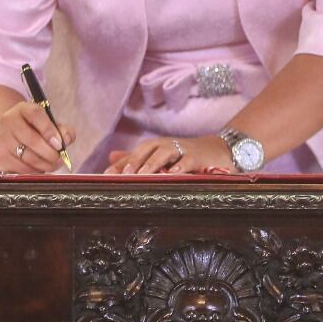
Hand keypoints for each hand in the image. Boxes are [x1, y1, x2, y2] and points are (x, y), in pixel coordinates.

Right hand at [0, 101, 73, 173]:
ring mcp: (2, 139)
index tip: (60, 144)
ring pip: (28, 157)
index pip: (35, 115)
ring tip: (54, 165)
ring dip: (45, 165)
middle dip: (50, 153)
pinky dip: (35, 171)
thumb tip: (67, 138)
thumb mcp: (46, 123)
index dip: (49, 130)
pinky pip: (21, 169)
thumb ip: (61, 129)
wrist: (5, 136)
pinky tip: (40, 168)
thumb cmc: (31, 129)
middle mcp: (9, 122)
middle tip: (60, 159)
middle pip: (32, 140)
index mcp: (23, 109)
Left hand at [104, 134, 233, 174]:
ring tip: (142, 175)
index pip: (133, 154)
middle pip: (146, 149)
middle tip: (123, 175)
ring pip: (164, 153)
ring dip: (152, 163)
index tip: (105, 176)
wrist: (216, 149)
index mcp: (154, 146)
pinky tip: (173, 175)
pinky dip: (180, 167)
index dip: (119, 164)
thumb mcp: (159, 154)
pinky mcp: (197, 157)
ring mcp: (181, 150)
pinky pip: (187, 161)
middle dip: (133, 161)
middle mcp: (165, 145)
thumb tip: (111, 157)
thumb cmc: (183, 154)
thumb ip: (136, 157)